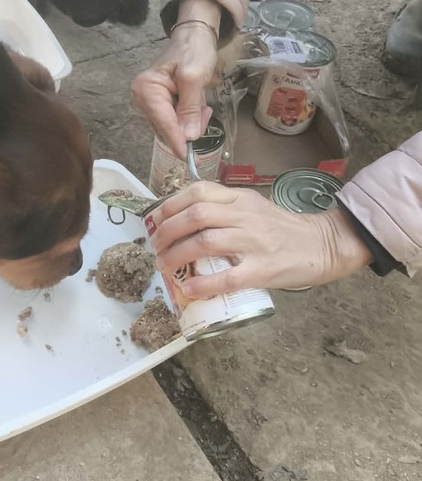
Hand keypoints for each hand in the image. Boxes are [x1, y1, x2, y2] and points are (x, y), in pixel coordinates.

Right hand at [132, 20, 216, 157]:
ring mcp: (151, 103)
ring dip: (191, 122)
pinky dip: (189, 118)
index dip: (176, 140)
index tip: (186, 158)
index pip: (163, 122)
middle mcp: (143, 98)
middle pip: (166, 128)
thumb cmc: (193, 50)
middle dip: (188, 127)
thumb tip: (189, 137)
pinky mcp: (161, 105)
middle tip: (206, 113)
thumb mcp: (194, 77)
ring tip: (202, 104)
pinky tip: (197, 105)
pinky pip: (175, 121)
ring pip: (172, 128)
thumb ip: (190, 108)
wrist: (195, 35)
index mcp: (146, 89)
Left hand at [149, 182, 372, 294]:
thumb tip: (182, 223)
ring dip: (177, 255)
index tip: (155, 220)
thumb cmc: (282, 230)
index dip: (169, 205)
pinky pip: (227, 276)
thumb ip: (223, 210)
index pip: (198, 192)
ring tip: (165, 266)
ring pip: (206, 241)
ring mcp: (254, 242)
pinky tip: (189, 288)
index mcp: (240, 199)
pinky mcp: (263, 270)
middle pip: (195, 215)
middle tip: (155, 247)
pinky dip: (203, 283)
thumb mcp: (252, 207)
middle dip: (167, 231)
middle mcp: (244, 216)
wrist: (324, 244)